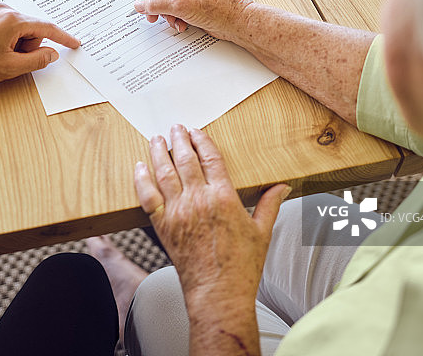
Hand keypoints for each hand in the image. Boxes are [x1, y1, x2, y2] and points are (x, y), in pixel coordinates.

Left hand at [0, 3, 79, 85]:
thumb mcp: (9, 68)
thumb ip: (36, 60)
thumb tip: (52, 53)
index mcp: (12, 20)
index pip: (46, 27)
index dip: (62, 37)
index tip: (74, 43)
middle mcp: (2, 8)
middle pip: (31, 27)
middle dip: (29, 45)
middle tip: (13, 60)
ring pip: (17, 26)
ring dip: (15, 42)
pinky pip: (3, 23)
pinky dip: (4, 36)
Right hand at [133, 0, 253, 41]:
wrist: (238, 22)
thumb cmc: (219, 6)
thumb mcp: (180, 4)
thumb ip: (155, 3)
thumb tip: (140, 4)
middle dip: (155, 1)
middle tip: (152, 14)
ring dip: (165, 12)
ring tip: (173, 20)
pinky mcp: (193, 0)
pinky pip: (174, 5)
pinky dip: (174, 16)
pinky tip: (181, 23)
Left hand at [134, 125, 289, 304]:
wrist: (217, 293)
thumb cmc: (240, 267)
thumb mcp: (262, 232)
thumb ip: (269, 204)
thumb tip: (282, 187)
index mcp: (223, 198)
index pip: (210, 158)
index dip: (202, 140)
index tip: (196, 131)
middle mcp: (198, 200)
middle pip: (185, 159)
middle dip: (179, 139)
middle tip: (175, 128)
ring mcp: (178, 212)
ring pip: (164, 172)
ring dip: (159, 152)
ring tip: (157, 138)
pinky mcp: (163, 225)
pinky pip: (147, 196)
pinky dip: (142, 179)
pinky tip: (140, 166)